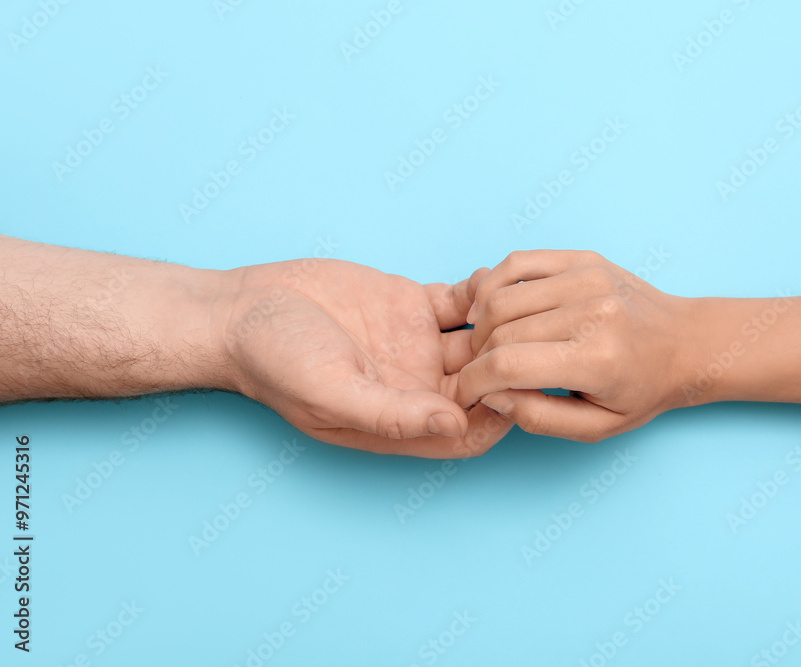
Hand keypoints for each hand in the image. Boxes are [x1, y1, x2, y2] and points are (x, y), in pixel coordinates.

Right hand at [221, 258, 511, 457]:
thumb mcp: (331, 393)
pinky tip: (482, 280)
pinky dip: (481, 291)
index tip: (512, 384)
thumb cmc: (275, 362)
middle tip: (522, 334)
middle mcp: (419, 386)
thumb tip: (455, 427)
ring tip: (506, 303)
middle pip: (487, 385)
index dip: (501, 414)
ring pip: (483, 342)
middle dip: (511, 364)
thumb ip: (393, 414)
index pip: (472, 431)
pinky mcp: (414, 306)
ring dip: (503, 326)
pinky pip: (463, 303)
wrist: (244, 309)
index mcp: (403, 419)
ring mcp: (419, 345)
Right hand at [456, 250, 693, 441]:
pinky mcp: (583, 259)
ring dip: (481, 325)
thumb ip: (539, 417)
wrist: (686, 343)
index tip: (464, 394)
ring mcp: (587, 278)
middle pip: (500, 331)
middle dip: (477, 357)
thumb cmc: (642, 390)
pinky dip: (493, 285)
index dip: (472, 382)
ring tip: (488, 346)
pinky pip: (517, 263)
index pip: (507, 365)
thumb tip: (491, 394)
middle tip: (480, 373)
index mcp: (597, 359)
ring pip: (501, 298)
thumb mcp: (597, 427)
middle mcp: (592, 311)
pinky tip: (491, 307)